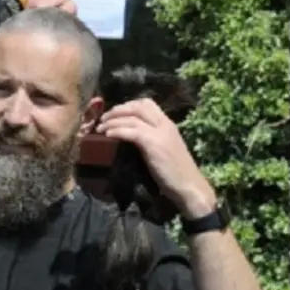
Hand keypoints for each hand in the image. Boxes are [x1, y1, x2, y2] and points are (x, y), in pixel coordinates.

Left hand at [96, 98, 216, 218]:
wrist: (189, 186)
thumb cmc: (175, 173)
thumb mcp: (164, 148)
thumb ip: (151, 138)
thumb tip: (130, 135)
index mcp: (168, 124)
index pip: (147, 103)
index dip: (128, 105)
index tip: (115, 113)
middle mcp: (164, 124)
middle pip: (138, 106)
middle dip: (117, 110)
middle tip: (104, 118)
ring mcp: (160, 133)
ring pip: (132, 117)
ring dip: (112, 120)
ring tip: (100, 127)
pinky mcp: (153, 144)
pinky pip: (131, 131)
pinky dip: (117, 131)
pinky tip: (108, 135)